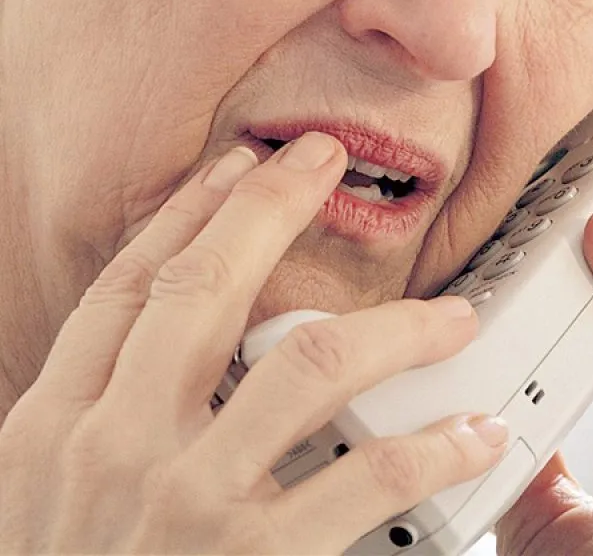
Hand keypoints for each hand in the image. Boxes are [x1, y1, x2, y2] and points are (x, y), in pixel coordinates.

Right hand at [0, 133, 506, 553]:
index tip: (233, 169)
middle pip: (203, 292)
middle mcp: (115, 448)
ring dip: (391, 330)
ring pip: (302, 367)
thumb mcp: (48, 503)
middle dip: (267, 210)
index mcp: (55, 429)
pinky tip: (473, 432)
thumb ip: (103, 426)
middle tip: (323, 159)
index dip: (184, 217)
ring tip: (453, 316)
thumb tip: (168, 359)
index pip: (128, 290)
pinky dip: (431, 446)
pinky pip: (364, 478)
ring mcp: (186, 503)